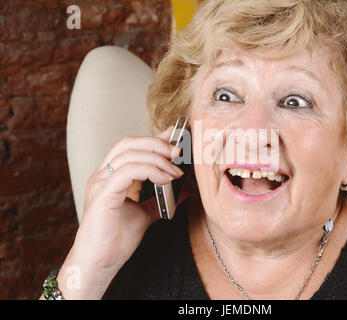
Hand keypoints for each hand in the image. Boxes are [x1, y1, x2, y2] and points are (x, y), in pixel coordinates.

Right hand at [58, 126, 183, 297]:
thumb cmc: (115, 241)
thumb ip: (158, 200)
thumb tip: (182, 190)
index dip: (153, 139)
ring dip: (157, 159)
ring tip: (175, 171)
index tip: (174, 138)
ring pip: (129, 155)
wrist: (99, 264)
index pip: (130, 147)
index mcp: (110, 177)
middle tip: (178, 152)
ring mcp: (100, 184)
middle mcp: (102, 176)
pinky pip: (126, 172)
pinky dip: (149, 170)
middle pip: (128, 144)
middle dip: (156, 144)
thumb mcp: (144, 215)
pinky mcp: (102, 195)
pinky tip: (164, 179)